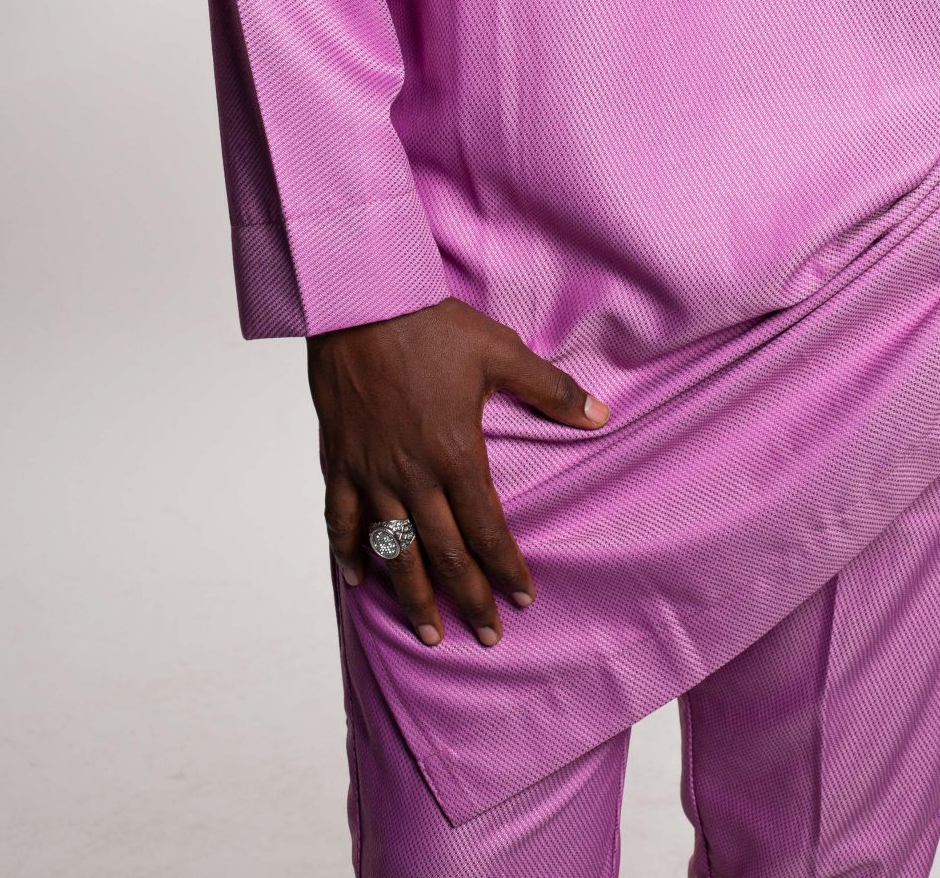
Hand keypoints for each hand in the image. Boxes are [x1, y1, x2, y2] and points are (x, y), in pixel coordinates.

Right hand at [309, 295, 610, 649]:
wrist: (361, 302)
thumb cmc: (432, 325)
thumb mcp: (501, 351)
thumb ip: (551, 389)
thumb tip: (600, 415)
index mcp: (455, 453)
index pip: (486, 529)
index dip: (506, 569)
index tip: (522, 600)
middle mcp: (413, 474)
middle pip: (444, 554)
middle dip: (467, 599)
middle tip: (485, 638)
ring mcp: (372, 471)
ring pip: (393, 550)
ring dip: (411, 596)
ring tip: (428, 633)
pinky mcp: (340, 460)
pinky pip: (341, 518)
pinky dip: (349, 552)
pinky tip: (358, 581)